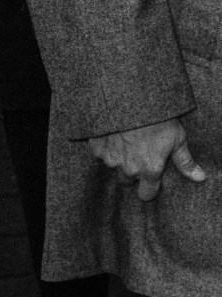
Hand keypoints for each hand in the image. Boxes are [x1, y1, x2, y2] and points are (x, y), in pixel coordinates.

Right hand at [88, 119, 207, 201]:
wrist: (131, 102)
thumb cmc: (158, 121)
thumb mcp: (178, 139)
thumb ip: (185, 162)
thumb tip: (200, 177)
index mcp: (150, 170)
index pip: (146, 195)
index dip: (149, 189)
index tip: (152, 181)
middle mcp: (128, 169)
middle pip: (127, 182)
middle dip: (133, 173)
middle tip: (140, 156)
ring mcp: (110, 159)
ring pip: (114, 167)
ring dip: (120, 160)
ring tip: (128, 143)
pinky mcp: (97, 148)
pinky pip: (101, 154)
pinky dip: (107, 148)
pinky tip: (115, 136)